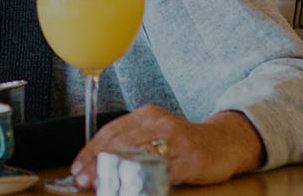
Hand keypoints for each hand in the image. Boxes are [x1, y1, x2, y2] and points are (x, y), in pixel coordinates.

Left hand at [69, 106, 261, 187]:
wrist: (224, 143)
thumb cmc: (183, 142)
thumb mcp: (154, 133)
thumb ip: (129, 143)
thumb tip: (95, 164)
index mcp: (147, 115)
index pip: (111, 131)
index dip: (91, 150)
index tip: (78, 167)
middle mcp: (160, 123)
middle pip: (121, 143)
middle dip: (98, 163)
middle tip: (83, 179)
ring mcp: (177, 140)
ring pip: (139, 155)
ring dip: (116, 172)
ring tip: (101, 185)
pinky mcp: (192, 158)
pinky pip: (164, 170)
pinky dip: (145, 179)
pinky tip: (132, 188)